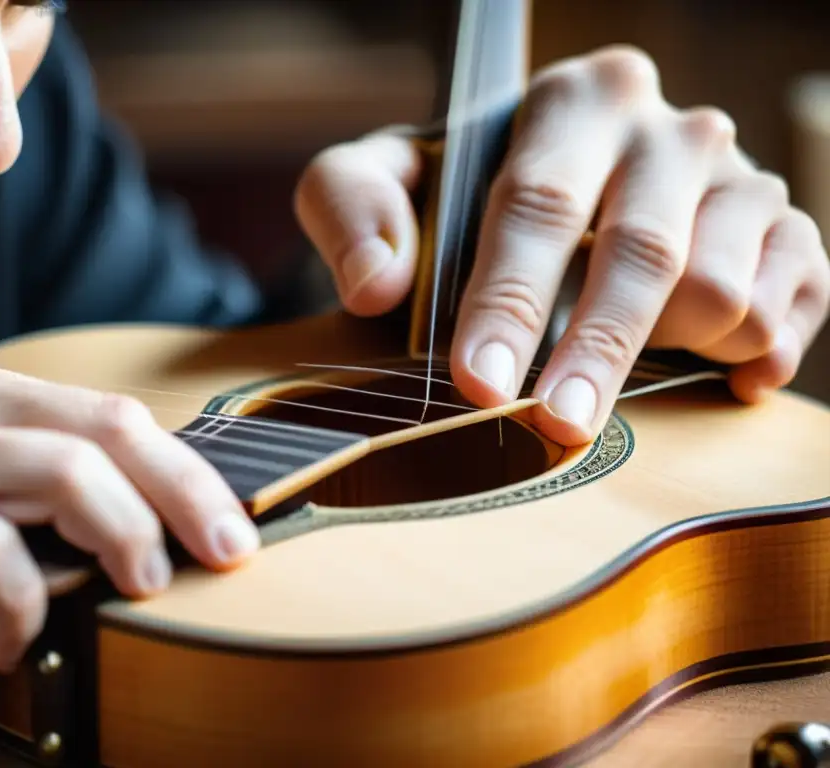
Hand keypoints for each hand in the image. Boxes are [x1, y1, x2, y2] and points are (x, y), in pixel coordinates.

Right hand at [0, 357, 258, 686]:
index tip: (229, 521)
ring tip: (141, 589)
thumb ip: (34, 493)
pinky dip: (22, 607)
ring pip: (62, 475)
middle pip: (102, 431)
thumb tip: (150, 526)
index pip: (107, 414)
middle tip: (226, 551)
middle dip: (182, 493)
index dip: (182, 468)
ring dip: (123, 538)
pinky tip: (13, 640)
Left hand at [295, 45, 829, 444]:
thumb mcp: (373, 180)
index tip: (482, 383)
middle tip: (556, 426)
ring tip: (614, 361)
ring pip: (724, 289)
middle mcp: (667, 130)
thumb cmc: (456, 191)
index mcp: (572, 103)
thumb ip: (352, 208)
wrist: (542, 182)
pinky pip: (795, 302)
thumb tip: (375, 284)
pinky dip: (758, 352)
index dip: (509, 302)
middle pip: (644, 254)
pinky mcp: (784, 231)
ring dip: (669, 347)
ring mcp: (736, 180)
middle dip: (596, 352)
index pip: (539, 206)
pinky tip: (713, 372)